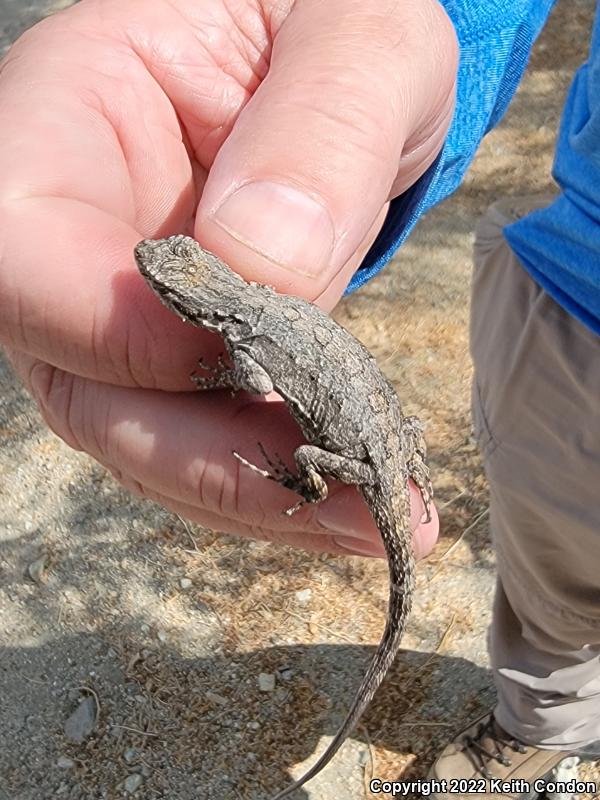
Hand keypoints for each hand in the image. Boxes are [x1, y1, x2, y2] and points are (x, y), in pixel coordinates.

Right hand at [0, 0, 453, 556]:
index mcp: (77, 115)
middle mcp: (79, 233)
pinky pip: (204, 442)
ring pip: (145, 438)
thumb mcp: (358, 35)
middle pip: (82, 383)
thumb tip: (263, 264)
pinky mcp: (180, 358)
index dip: (112, 328)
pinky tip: (359, 502)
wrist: (347, 69)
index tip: (244, 358)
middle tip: (349, 506)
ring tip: (379, 519)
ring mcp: (124, 309)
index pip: (25, 249)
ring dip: (259, 494)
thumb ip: (316, 131)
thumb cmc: (339, 20)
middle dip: (211, 462)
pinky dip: (278, 484)